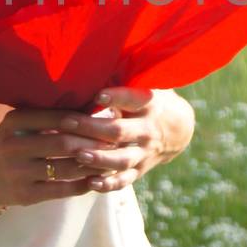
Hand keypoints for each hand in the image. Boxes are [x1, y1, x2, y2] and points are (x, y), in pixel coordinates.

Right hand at [0, 104, 110, 209]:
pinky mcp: (25, 195)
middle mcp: (14, 146)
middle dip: (92, 143)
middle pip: (63, 143)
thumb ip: (48, 115)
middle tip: (114, 142)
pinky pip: (61, 190)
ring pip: (65, 168)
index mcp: (14, 122)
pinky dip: (82, 185)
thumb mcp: (20, 123)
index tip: (104, 121)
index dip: (83, 120)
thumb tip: (92, 106)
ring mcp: (19, 172)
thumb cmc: (11, 142)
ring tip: (110, 160)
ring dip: (92, 165)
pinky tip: (96, 180)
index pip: (56, 117)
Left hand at [54, 85, 195, 192]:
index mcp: (149, 103)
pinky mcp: (141, 169)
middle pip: (120, 131)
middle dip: (93, 128)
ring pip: (122, 159)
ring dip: (100, 159)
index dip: (116, 96)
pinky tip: (90, 183)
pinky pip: (125, 180)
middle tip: (67, 123)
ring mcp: (145, 152)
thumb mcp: (145, 84)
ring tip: (78, 155)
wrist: (179, 129)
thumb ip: (122, 79)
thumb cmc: (150, 99)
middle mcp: (148, 129)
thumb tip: (91, 62)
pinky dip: (109, 184)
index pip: (133, 99)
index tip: (98, 94)